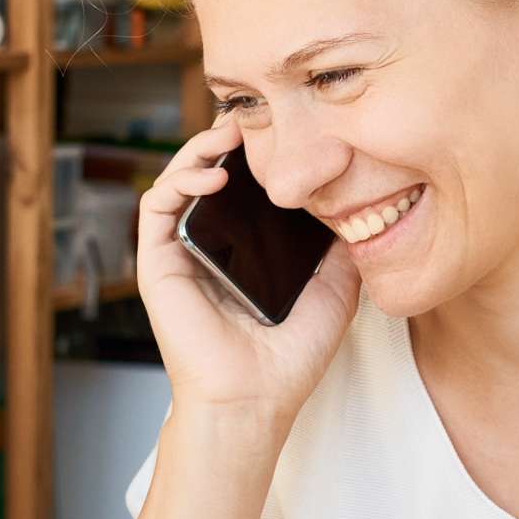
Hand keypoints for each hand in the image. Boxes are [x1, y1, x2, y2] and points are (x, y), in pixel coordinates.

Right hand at [136, 114, 361, 430]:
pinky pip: (157, 207)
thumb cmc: (289, 359)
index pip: (245, 188)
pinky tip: (212, 176)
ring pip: (179, 180)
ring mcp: (181, 253)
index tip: (284, 129)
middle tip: (254, 119)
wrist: (254, 399)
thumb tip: (361, 202)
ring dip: (200, 149)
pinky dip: (179, 179)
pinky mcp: (158, 263)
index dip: (258, 155)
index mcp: (246, 250)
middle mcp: (210, 246)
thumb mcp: (334, 289)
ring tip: (230, 135)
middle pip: (209, 175)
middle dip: (227, 141)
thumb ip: (341, 246)